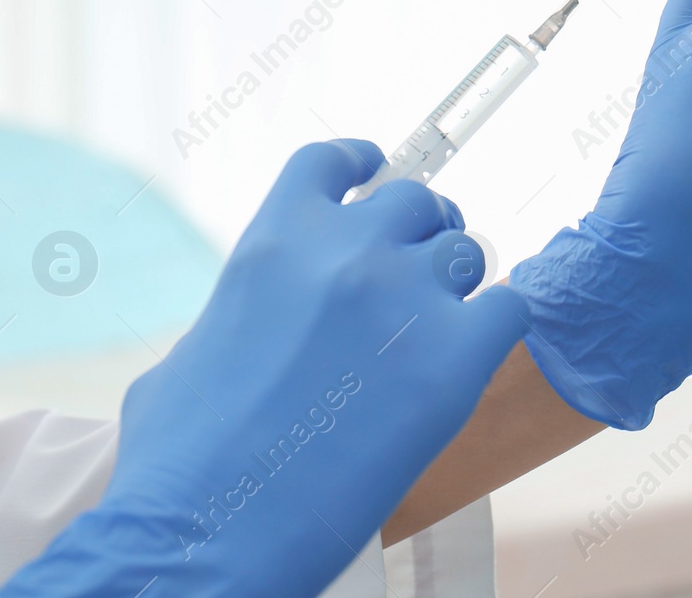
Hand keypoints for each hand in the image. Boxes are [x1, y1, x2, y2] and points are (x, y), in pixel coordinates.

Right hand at [1, 141, 527, 597]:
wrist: (212, 530)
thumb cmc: (181, 462)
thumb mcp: (189, 354)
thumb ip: (239, 313)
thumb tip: (258, 318)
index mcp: (273, 240)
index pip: (332, 162)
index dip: (360, 164)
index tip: (374, 169)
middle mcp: (346, 251)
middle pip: (414, 201)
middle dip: (420, 229)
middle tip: (421, 266)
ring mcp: (406, 296)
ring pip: (465, 250)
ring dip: (455, 282)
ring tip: (440, 325)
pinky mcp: (457, 355)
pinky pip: (510, 307)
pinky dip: (497, 326)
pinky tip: (475, 354)